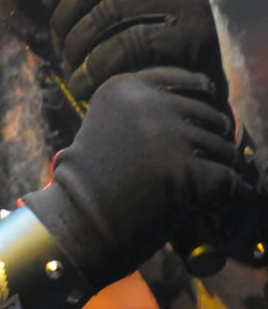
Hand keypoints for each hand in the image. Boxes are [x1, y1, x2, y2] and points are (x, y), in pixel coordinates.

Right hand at [23, 67, 248, 289]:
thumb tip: (214, 114)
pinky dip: (232, 202)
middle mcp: (146, 102)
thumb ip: (148, 111)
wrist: (76, 224)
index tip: (204, 132)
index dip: (206, 110)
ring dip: (222, 174)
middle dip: (213, 146)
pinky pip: (230, 183)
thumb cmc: (93, 184)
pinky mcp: (184, 170)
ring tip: (208, 197)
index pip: (193, 83)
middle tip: (203, 173)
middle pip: (211, 117)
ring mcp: (166, 135)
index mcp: (126, 86)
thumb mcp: (110, 126)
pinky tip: (221, 213)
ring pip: (225, 150)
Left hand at [41, 0, 228, 108]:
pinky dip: (93, 70)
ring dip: (75, 47)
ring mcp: (186, 0)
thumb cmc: (126, 59)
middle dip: (64, 17)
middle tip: (57, 48)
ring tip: (70, 71)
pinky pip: (125, 45)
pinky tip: (84, 87)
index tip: (46, 0)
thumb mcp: (89, 22)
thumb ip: (56, 0)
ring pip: (106, 12)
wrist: (182, 103)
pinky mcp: (191, 35)